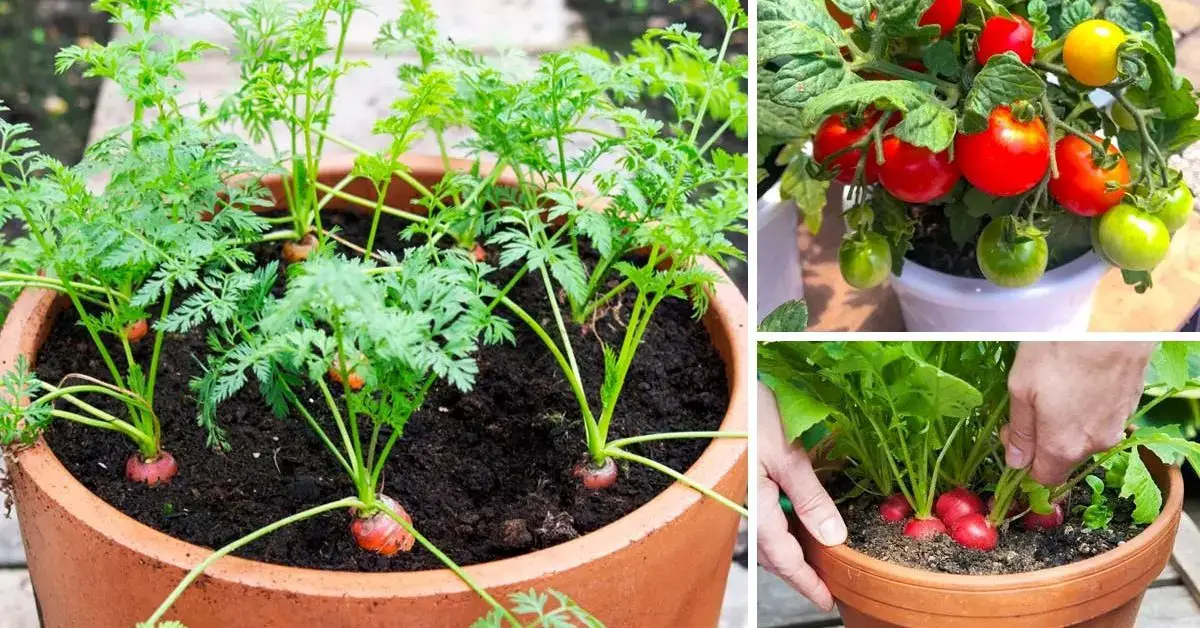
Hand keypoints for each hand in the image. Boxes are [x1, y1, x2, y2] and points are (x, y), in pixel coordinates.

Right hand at [757, 383, 845, 611]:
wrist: (722, 386)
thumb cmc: (753, 413)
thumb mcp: (789, 455)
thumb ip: (810, 498)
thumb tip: (833, 537)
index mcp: (756, 506)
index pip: (783, 558)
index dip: (806, 582)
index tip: (826, 600)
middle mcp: (744, 506)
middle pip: (772, 552)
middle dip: (798, 570)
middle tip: (826, 582)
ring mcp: (739, 494)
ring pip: (766, 535)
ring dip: (788, 549)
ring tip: (815, 555)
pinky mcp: (740, 481)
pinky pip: (760, 516)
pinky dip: (780, 527)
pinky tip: (795, 520)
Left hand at [1003, 342, 1154, 484]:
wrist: (1113, 325)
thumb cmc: (1059, 351)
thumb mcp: (1022, 388)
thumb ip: (1020, 431)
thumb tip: (1015, 462)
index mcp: (1063, 446)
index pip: (1043, 478)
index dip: (1023, 461)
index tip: (1012, 431)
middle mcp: (1095, 444)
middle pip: (1063, 457)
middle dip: (1043, 440)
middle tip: (1029, 404)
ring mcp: (1117, 426)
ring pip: (1083, 437)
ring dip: (1065, 422)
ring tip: (1055, 386)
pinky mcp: (1130, 407)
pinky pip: (1101, 419)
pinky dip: (1086, 409)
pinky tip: (1077, 381)